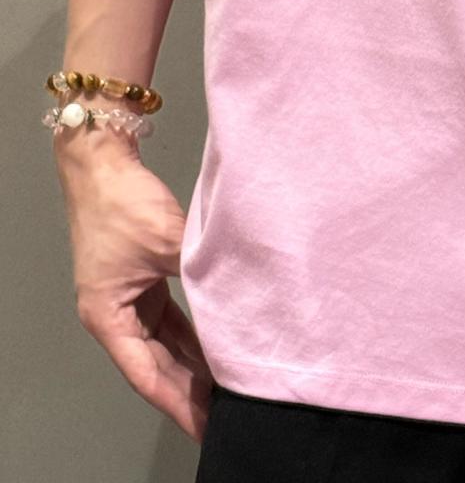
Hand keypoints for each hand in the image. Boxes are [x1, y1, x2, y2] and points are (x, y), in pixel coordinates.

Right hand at [55, 147, 213, 442]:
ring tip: (226, 385)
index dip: (178, 402)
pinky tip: (216, 343)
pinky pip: (167, 318)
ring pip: (162, 343)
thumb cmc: (122, 201)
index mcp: (108, 316)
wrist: (103, 161)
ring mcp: (126, 297)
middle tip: (222, 411)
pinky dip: (190, 332)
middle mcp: (113, 314)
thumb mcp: (168, 241)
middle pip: (154, 364)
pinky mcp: (139, 279)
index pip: (147, 374)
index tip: (202, 424)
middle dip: (188, 388)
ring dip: (191, 362)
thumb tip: (238, 294)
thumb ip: (201, 271)